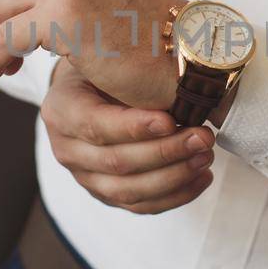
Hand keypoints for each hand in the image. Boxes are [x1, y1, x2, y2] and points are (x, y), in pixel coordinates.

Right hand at [42, 60, 214, 213]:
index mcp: (62, 111)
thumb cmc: (100, 72)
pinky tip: (201, 178)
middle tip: (202, 138)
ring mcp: (85, 177)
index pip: (96, 125)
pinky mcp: (105, 194)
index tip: (171, 121)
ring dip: (174, 177)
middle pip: (117, 162)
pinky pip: (141, 205)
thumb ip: (130, 77)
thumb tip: (180, 87)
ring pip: (129, 190)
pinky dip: (175, 196)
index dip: (135, 127)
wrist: (82, 93)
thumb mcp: (105, 63)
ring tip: (205, 157)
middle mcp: (67, 150)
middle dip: (166, 152)